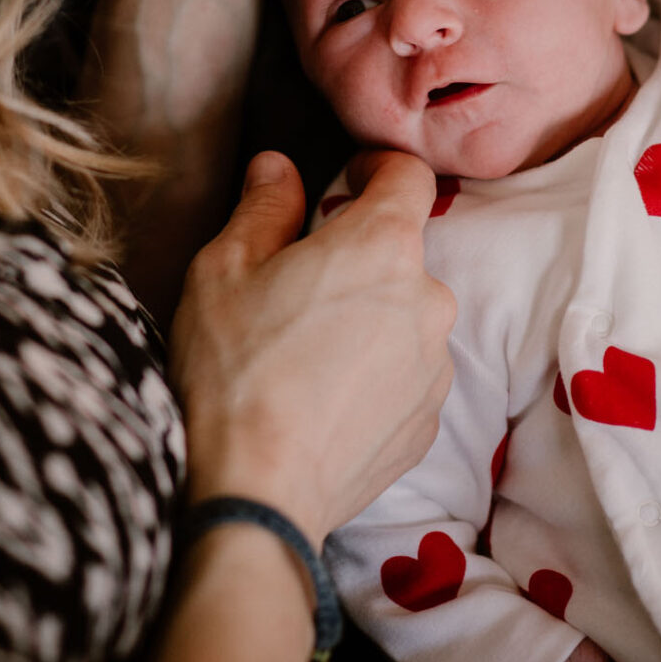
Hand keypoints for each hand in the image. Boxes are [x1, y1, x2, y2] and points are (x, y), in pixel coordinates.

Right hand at [169, 150, 456, 544]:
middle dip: (358, 257)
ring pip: (406, 316)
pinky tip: (323, 397)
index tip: (347, 181)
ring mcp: (435, 364)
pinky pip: (406, 374)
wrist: (257, 493)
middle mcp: (428, 298)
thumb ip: (264, 206)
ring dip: (369, 318)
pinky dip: (374, 373)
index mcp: (383, 245)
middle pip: (402, 252)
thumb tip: (278, 169)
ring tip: (307, 352)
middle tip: (297, 285)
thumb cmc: (234, 371)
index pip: (409, 175)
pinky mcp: (428, 421)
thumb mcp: (225, 269)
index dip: (377, 168)